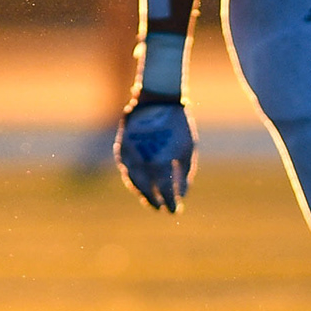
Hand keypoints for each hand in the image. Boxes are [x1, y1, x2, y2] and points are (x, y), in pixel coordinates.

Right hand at [115, 96, 192, 211]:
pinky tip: (140, 185)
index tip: (174, 211)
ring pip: (134, 182)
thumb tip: (182, 195)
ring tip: (150, 200)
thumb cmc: (178, 125)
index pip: (165, 192)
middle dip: (154, 201)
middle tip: (160, 208)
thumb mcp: (187, 149)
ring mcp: (131, 155)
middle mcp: (144, 162)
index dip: (170, 203)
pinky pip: (127, 170)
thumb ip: (184, 174)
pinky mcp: (122, 149)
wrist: (158, 100)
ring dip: (142, 193)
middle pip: (147, 190)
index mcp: (162, 163)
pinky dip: (133, 180)